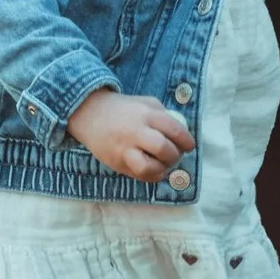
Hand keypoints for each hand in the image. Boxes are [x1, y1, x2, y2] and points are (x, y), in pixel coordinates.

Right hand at [66, 88, 196, 180]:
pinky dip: (150, 175)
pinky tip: (153, 169)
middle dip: (175, 155)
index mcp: (146, 114)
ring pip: (150, 167)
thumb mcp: (145, 103)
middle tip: (175, 155)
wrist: (90, 113)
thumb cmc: (124, 109)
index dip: (186, 141)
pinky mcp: (116, 162)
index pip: (175, 129)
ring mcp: (124, 148)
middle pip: (164, 149)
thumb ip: (164, 116)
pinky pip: (138, 175)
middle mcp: (136, 131)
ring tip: (163, 164)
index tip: (189, 146)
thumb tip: (182, 133)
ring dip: (162, 169)